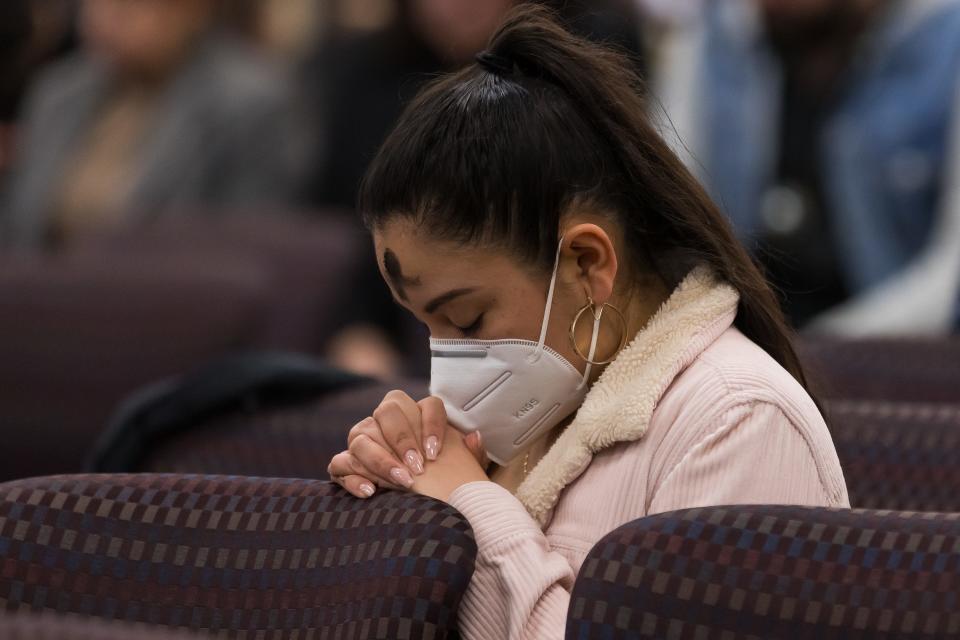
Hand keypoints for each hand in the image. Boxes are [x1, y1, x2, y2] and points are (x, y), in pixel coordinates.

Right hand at [327, 390, 486, 498]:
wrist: (427, 502)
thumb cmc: (445, 482)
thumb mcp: (465, 471)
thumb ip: (472, 454)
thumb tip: (473, 437)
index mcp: (420, 417)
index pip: (428, 404)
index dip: (431, 424)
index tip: (435, 453)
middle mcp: (388, 422)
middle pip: (388, 410)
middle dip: (402, 439)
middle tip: (417, 468)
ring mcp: (363, 441)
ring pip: (360, 435)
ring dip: (380, 459)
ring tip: (402, 481)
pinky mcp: (346, 466)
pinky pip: (340, 464)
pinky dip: (353, 478)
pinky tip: (371, 492)